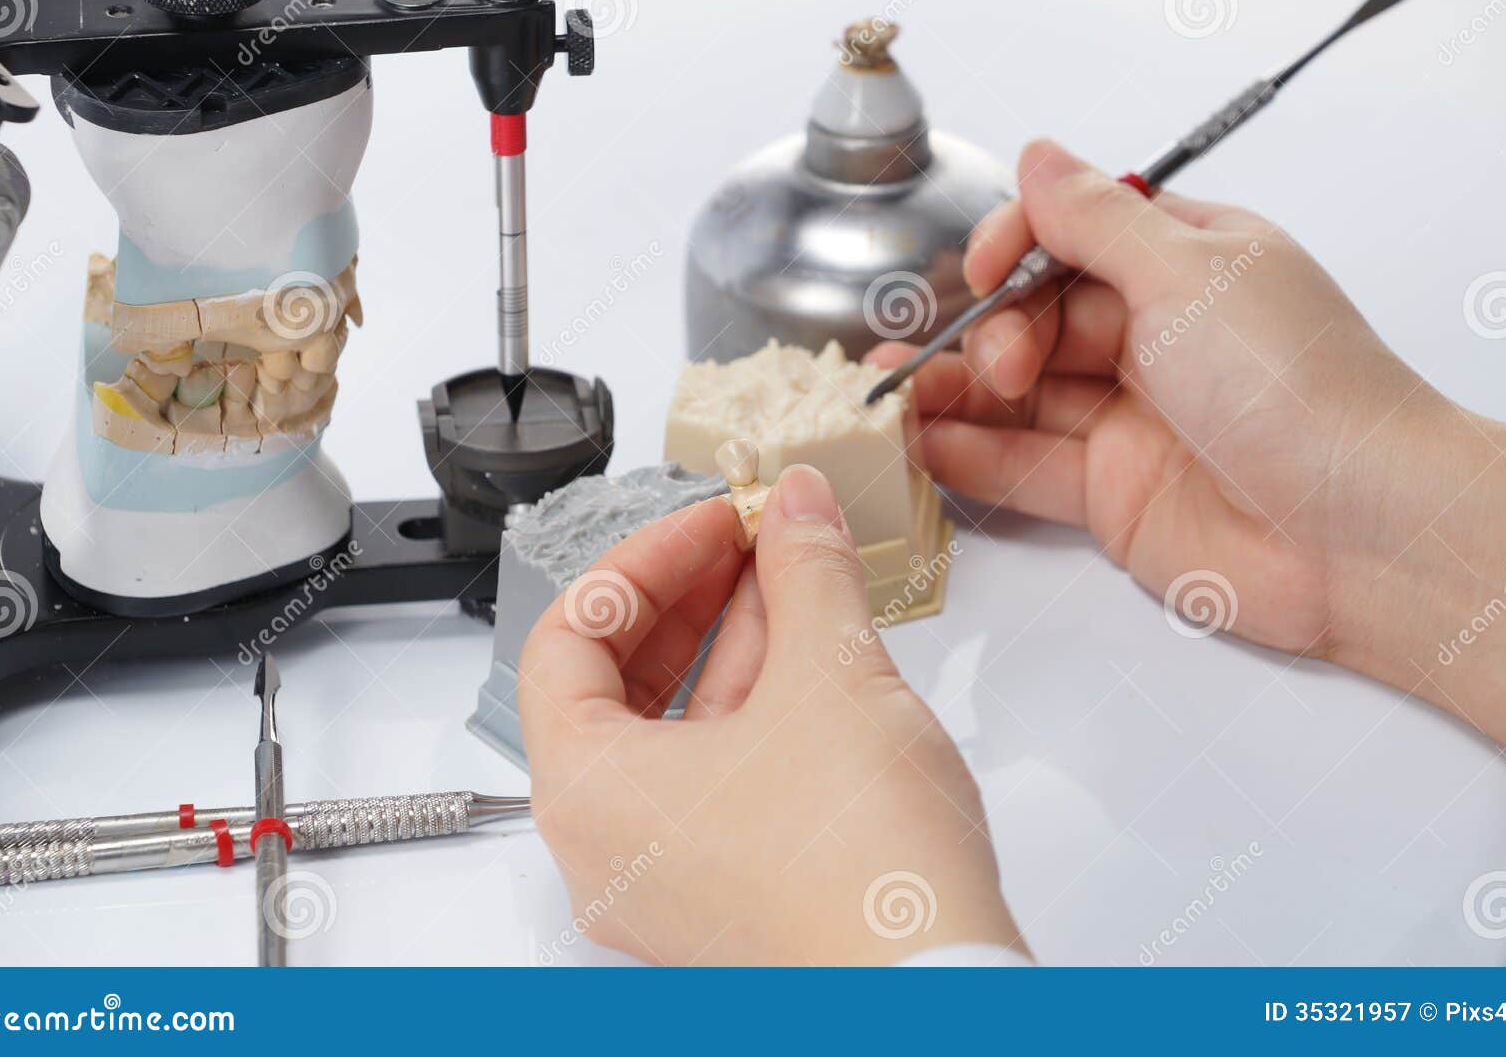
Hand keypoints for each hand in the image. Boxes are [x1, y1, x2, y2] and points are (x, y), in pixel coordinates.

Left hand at [518, 465, 1022, 964]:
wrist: (936, 997)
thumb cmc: (860, 879)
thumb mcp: (831, 677)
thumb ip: (806, 571)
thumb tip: (797, 509)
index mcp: (586, 791)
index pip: (569, 638)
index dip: (643, 560)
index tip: (711, 523)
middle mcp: (609, 847)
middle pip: (615, 685)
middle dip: (689, 596)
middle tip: (747, 540)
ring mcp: (668, 880)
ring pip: (675, 733)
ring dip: (730, 643)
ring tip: (791, 578)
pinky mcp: (729, 897)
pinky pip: (717, 779)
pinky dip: (754, 708)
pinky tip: (810, 655)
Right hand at [869, 139, 1505, 768]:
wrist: (1359, 532)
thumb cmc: (1298, 388)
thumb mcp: (1188, 274)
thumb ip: (1093, 221)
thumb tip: (1037, 156)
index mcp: (1186, 264)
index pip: (1072, 235)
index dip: (1016, 247)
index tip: (984, 271)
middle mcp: (1154, 337)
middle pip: (1034, 317)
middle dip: (989, 330)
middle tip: (997, 362)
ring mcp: (1129, 418)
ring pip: (1018, 395)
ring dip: (953, 392)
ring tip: (890, 397)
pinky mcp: (1110, 494)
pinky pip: (1022, 466)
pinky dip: (969, 456)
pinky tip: (921, 447)